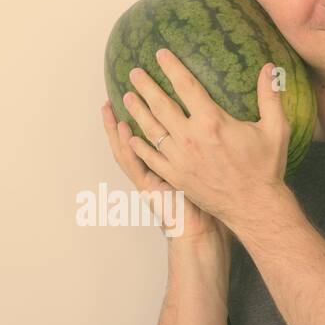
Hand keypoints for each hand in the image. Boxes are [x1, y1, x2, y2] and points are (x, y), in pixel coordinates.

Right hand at [100, 99, 229, 244]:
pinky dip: (126, 146)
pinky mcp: (147, 188)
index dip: (143, 115)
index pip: (151, 135)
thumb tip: (216, 124)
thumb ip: (205, 149)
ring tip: (108, 105)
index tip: (140, 93)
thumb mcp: (205, 171)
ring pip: (126, 149)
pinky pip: (133, 165)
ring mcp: (147, 179)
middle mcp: (152, 170)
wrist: (203, 233)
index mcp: (164, 165)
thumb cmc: (210, 206)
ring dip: (116, 127)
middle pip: (133, 137)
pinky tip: (123, 128)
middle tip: (121, 91)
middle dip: (126, 114)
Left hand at [118, 48, 289, 235]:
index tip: (160, 54)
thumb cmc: (266, 168)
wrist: (254, 207)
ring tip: (127, 98)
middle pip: (161, 105)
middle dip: (146, 87)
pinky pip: (152, 158)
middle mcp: (190, 138)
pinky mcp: (176, 177)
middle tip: (134, 73)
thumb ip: (270, 96)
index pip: (186, 86)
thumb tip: (270, 68)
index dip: (172, 68)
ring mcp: (180, 159)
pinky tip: (130, 136)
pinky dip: (139, 146)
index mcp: (212, 122)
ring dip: (137, 112)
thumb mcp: (275, 129)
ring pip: (152, 130)